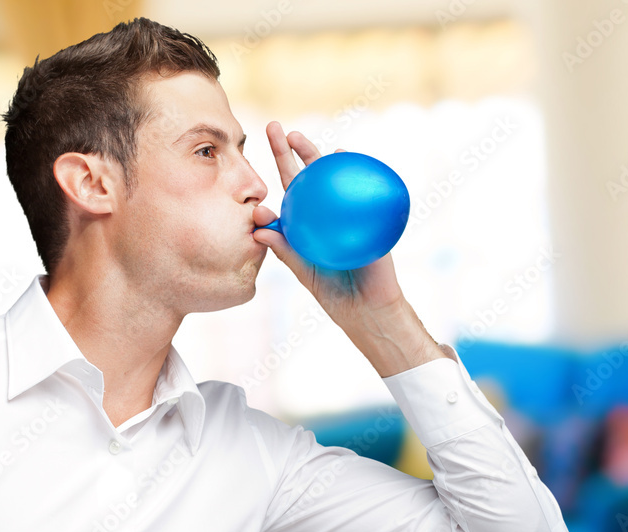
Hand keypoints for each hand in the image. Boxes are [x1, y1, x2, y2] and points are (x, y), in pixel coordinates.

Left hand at [252, 121, 406, 331]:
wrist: (368, 308)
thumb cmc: (334, 292)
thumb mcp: (303, 270)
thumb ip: (284, 249)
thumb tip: (258, 227)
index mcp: (308, 222)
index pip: (289, 190)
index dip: (275, 171)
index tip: (259, 152)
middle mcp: (326, 211)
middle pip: (307, 174)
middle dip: (290, 149)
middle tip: (276, 127)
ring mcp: (348, 210)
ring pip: (332, 176)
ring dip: (316, 154)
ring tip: (299, 138)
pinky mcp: (370, 215)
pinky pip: (361, 188)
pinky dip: (353, 168)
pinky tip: (342, 154)